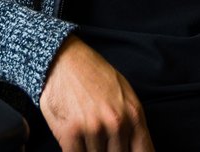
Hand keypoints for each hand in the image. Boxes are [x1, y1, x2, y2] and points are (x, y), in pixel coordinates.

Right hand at [38, 36, 154, 151]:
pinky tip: (74, 142)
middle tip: (101, 141)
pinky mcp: (71, 131)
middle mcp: (116, 123)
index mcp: (134, 115)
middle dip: (109, 151)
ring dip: (91, 150)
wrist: (63, 58)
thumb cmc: (94, 75)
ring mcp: (93, 128)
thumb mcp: (125, 94)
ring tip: (86, 135)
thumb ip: (133, 124)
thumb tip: (136, 149)